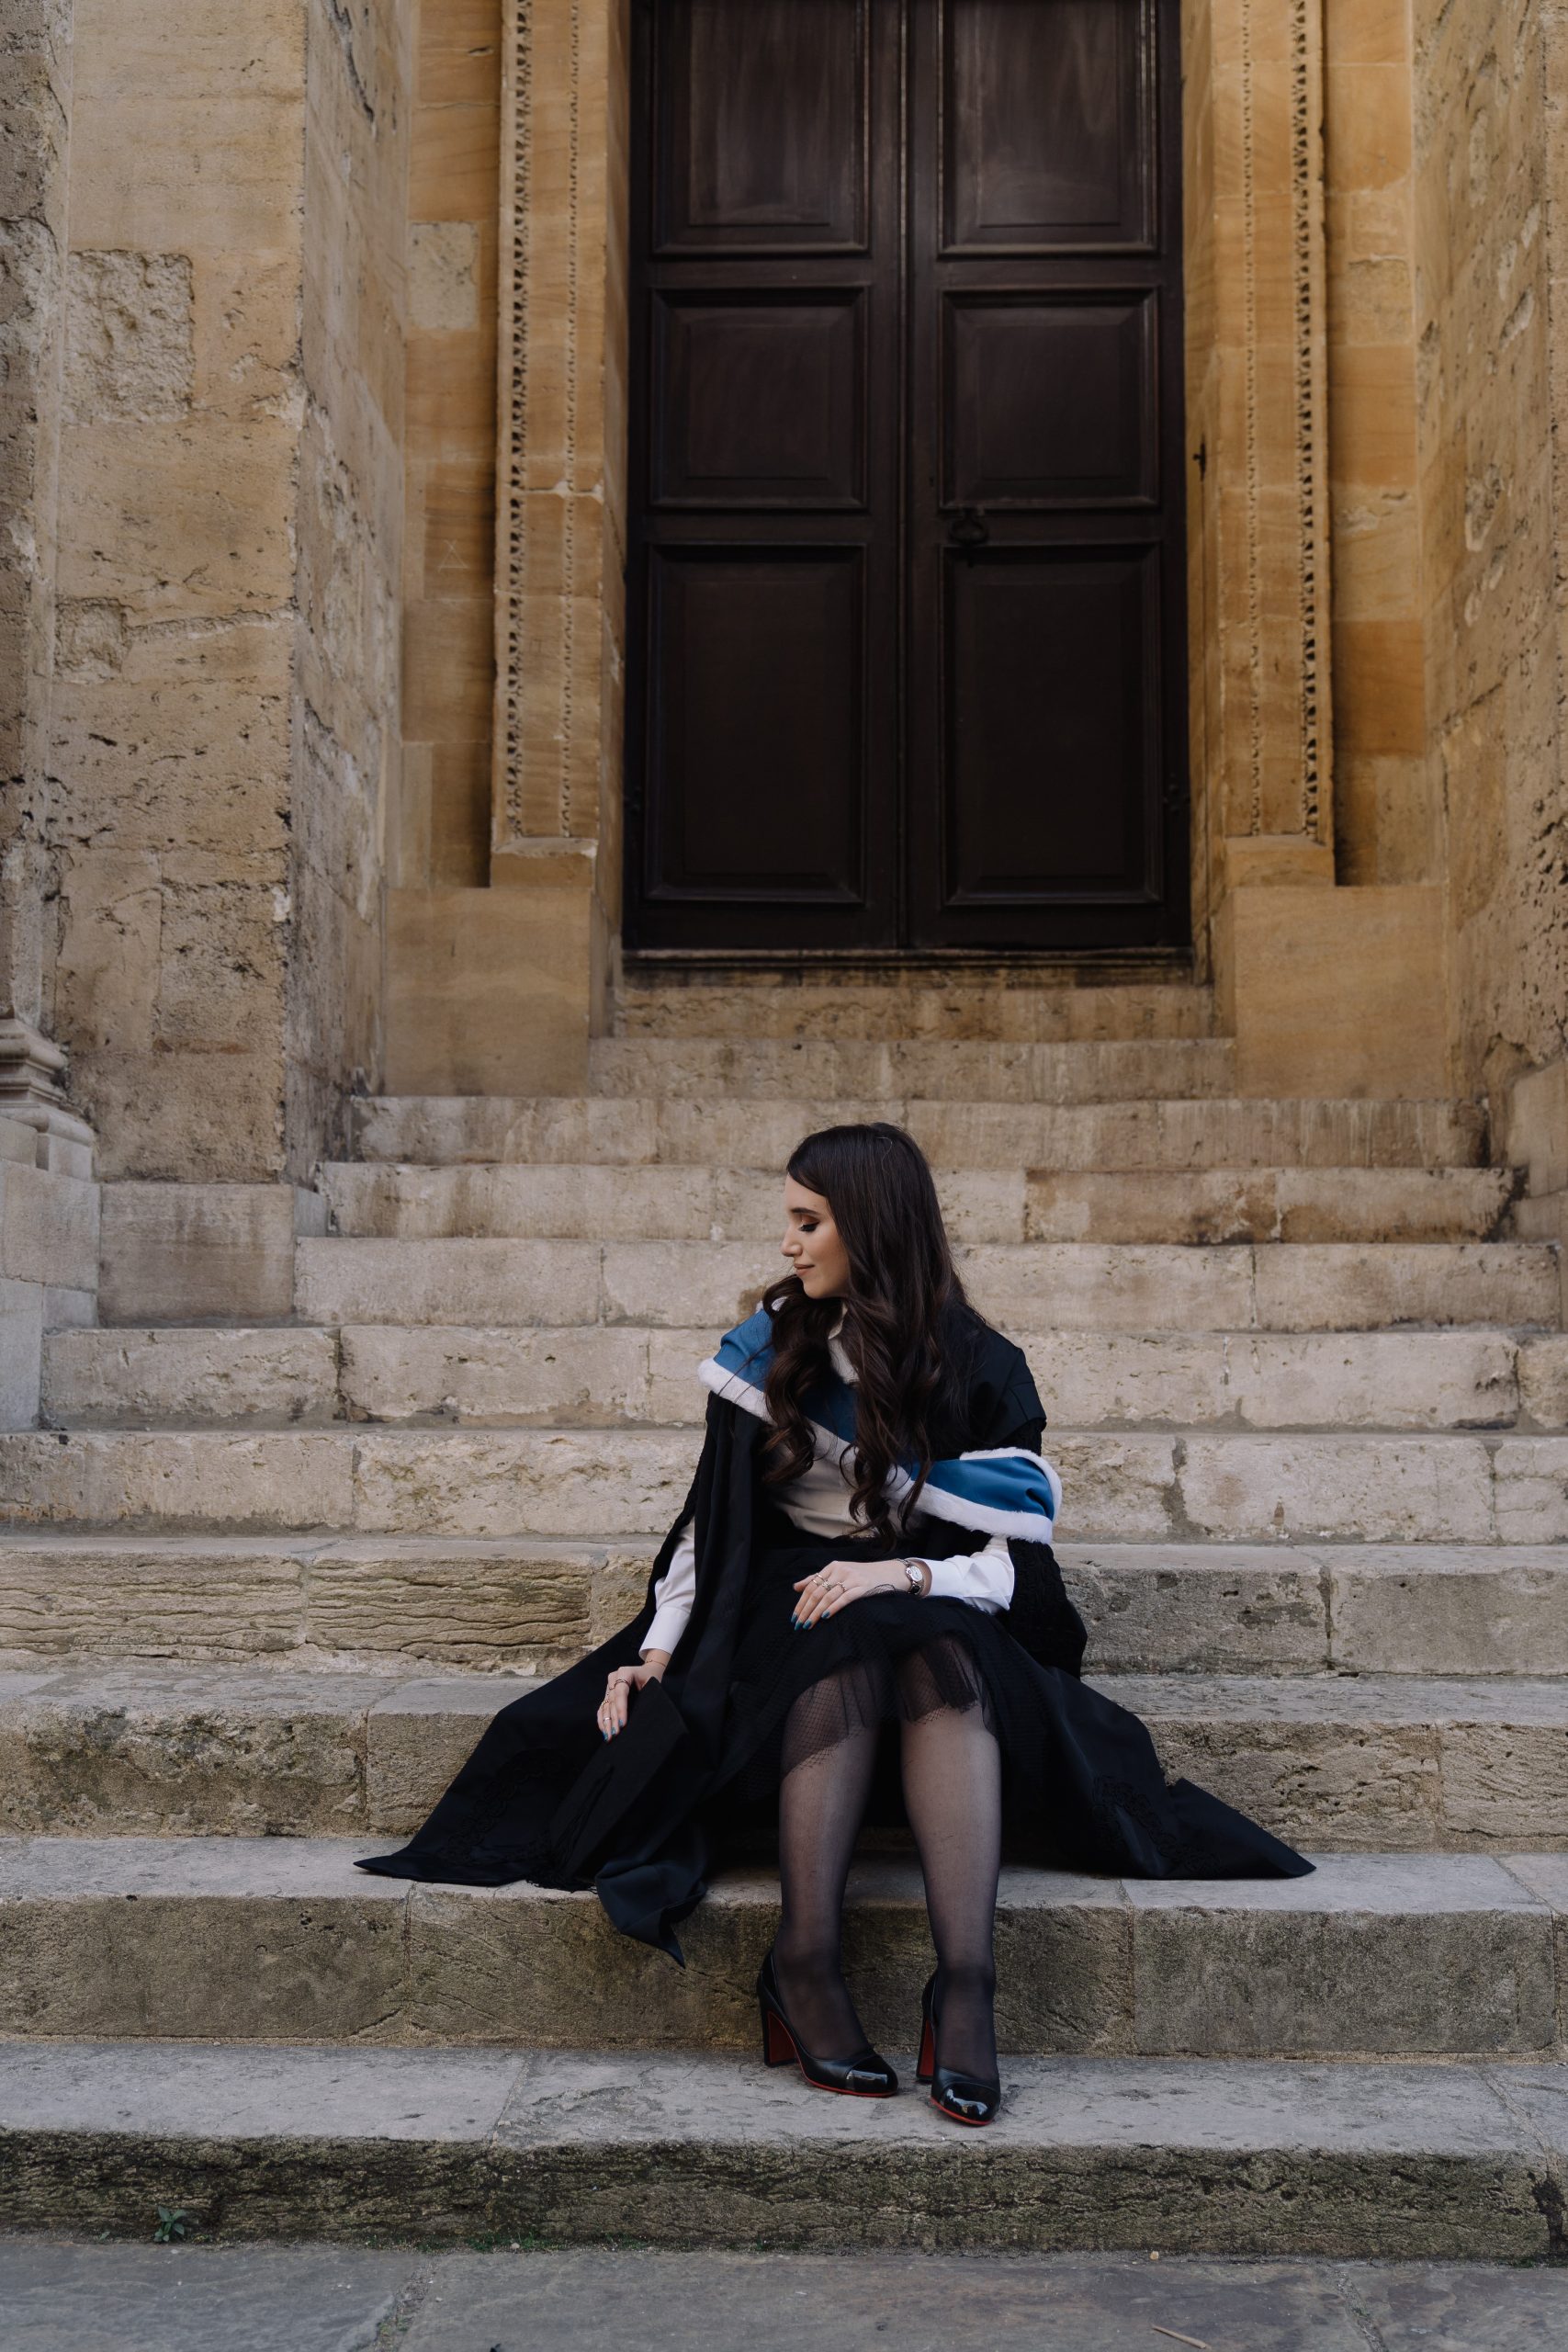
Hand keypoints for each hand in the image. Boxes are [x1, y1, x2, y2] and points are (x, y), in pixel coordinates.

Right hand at [597, 1653, 667, 1738]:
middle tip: (615, 1734)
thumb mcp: (652, 1684)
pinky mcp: (607, 1694)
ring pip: (606, 1706)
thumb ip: (645, 1696)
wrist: (647, 1671)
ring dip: (606, 1722)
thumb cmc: (651, 1678)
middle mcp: (613, 1678)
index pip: (620, 1692)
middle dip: (613, 1719)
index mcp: (624, 1672)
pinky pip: (603, 1708)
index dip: (621, 1709)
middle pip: (612, 1701)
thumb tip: (641, 1717)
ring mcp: (609, 1686)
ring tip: (609, 1736)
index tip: (622, 1724)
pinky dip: (603, 1720)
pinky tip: (604, 1730)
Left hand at [792, 1560, 908, 1628]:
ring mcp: (852, 1578)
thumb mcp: (839, 1573)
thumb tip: (795, 1587)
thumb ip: (818, 1579)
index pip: (811, 1586)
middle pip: (817, 1592)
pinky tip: (826, 1616)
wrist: (889, 1572)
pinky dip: (833, 1607)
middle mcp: (840, 1570)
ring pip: (828, 1597)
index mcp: (832, 1567)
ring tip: (808, 1625)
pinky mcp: (862, 1587)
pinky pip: (844, 1598)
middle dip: (806, 1610)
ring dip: (816, 1613)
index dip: (801, 1602)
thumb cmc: (861, 1575)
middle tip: (798, 1625)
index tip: (794, 1617)